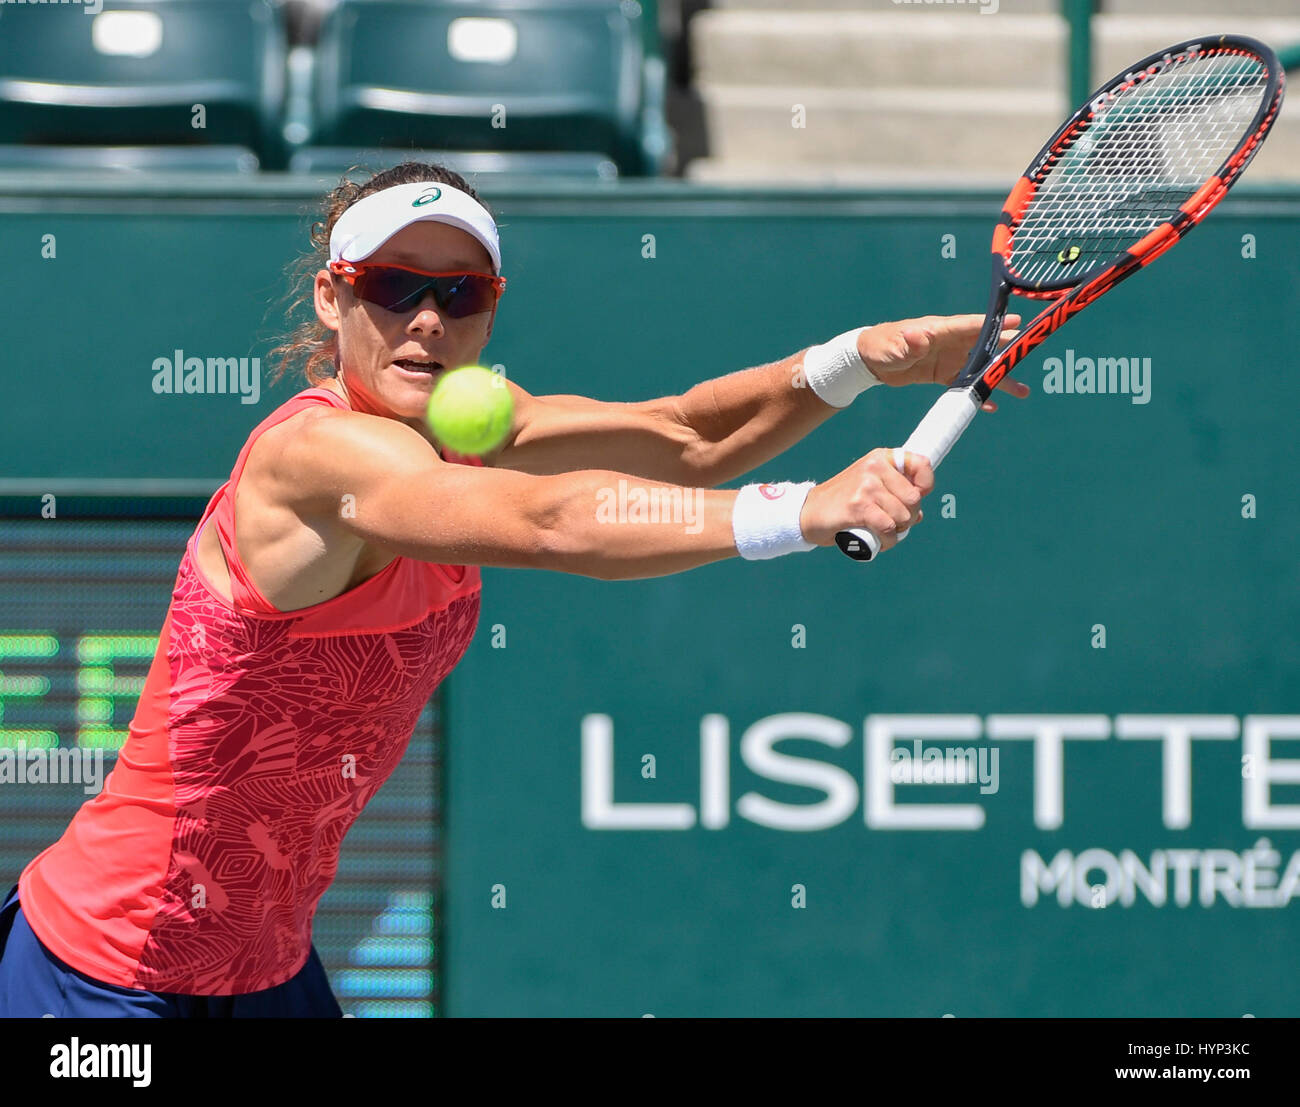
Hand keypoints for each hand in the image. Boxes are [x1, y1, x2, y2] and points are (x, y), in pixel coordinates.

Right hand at [800, 448, 933, 550]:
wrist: (809, 513)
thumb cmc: (842, 502)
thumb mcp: (868, 486)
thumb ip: (893, 494)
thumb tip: (918, 514)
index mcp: (880, 458)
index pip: (921, 465)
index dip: (925, 485)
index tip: (915, 499)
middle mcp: (875, 468)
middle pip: (914, 498)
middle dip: (908, 517)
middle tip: (893, 523)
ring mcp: (866, 486)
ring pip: (903, 516)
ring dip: (897, 532)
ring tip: (883, 533)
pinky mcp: (859, 506)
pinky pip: (888, 528)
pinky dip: (888, 541)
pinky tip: (880, 543)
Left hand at [856, 314, 1029, 411]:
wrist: (869, 360)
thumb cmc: (881, 346)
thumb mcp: (895, 345)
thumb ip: (909, 342)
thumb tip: (919, 335)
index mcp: (939, 330)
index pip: (971, 326)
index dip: (994, 325)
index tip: (1018, 323)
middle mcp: (949, 342)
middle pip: (984, 346)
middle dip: (1007, 352)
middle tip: (1030, 356)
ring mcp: (948, 358)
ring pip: (979, 368)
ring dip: (998, 379)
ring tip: (1022, 391)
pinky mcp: (942, 374)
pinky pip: (964, 383)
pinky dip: (977, 393)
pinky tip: (991, 405)